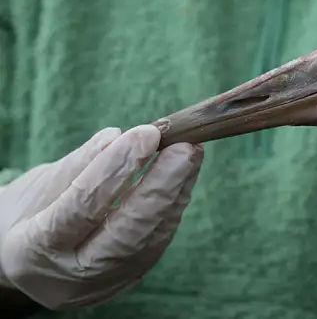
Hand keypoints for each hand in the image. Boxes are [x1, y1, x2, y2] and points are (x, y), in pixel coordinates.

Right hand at [0, 125, 202, 309]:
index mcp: (35, 249)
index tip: (147, 134)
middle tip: (184, 148)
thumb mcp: (40, 186)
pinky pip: (157, 242)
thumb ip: (80, 165)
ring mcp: (104, 283)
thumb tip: (119, 136)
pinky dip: (173, 207)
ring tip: (190, 155)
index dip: (117, 168)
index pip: (83, 207)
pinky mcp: (129, 279)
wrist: (26, 262)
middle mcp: (72, 275)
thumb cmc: (29, 214)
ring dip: (176, 194)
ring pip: (150, 240)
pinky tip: (184, 178)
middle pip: (126, 233)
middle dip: (161, 187)